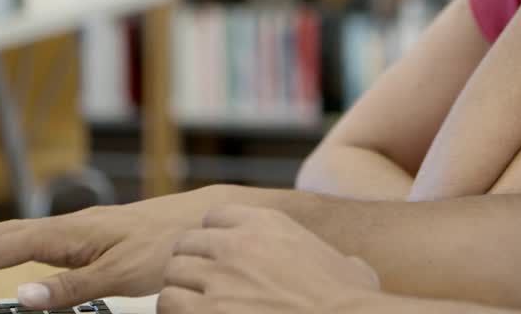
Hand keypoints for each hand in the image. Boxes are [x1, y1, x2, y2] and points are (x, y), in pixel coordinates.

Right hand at [0, 186, 237, 308]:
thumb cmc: (170, 244)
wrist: (206, 219)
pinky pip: (34, 237)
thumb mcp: (122, 274)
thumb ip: (71, 289)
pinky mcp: (89, 233)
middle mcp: (68, 226)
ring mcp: (78, 227)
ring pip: (14, 233)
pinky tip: (2, 256)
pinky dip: (4, 246)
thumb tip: (19, 298)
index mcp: (69, 233)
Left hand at [159, 205, 379, 313]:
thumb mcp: (348, 267)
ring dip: (181, 292)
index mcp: (269, 225)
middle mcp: (238, 244)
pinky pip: (169, 304)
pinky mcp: (204, 312)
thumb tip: (350, 267)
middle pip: (187, 244)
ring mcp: (218, 278)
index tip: (219, 260)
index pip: (216, 217)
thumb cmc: (352, 304)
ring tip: (195, 309)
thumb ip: (333, 258)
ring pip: (173, 274)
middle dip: (192, 266)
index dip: (215, 240)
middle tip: (203, 289)